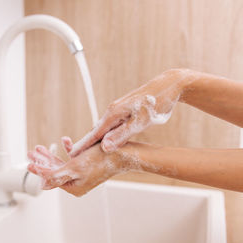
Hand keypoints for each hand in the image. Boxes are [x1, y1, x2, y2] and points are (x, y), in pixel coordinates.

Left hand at [27, 141, 138, 196]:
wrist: (123, 153)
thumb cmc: (101, 160)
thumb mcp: (75, 168)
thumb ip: (57, 176)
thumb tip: (42, 185)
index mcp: (74, 186)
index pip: (51, 178)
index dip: (39, 169)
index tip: (29, 162)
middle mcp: (77, 182)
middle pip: (54, 171)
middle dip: (43, 160)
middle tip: (32, 152)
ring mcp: (82, 173)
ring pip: (61, 163)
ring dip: (51, 154)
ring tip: (41, 147)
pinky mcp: (87, 164)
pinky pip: (73, 158)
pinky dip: (67, 149)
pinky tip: (64, 141)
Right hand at [68, 69, 196, 156]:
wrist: (169, 85)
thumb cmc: (157, 103)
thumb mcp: (141, 122)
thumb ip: (122, 135)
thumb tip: (104, 146)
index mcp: (114, 114)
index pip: (94, 134)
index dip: (83, 145)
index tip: (72, 155)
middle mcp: (113, 111)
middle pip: (96, 131)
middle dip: (85, 143)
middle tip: (74, 156)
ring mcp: (118, 110)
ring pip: (104, 128)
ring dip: (94, 139)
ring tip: (85, 150)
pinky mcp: (125, 110)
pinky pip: (111, 125)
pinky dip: (105, 133)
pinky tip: (105, 139)